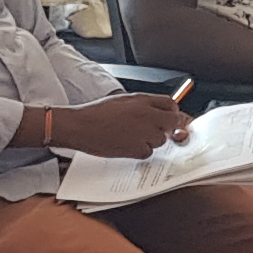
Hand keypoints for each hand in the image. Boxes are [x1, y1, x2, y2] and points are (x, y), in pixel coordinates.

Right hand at [50, 94, 192, 158]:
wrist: (80, 126)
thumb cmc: (96, 113)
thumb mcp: (122, 100)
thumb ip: (143, 104)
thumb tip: (159, 110)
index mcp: (142, 100)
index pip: (170, 104)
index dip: (171, 111)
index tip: (168, 117)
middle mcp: (146, 115)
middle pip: (172, 122)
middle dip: (167, 127)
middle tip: (156, 130)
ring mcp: (143, 132)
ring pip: (161, 140)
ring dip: (152, 140)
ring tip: (134, 137)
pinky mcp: (136, 148)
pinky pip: (149, 152)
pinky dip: (141, 151)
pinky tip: (128, 145)